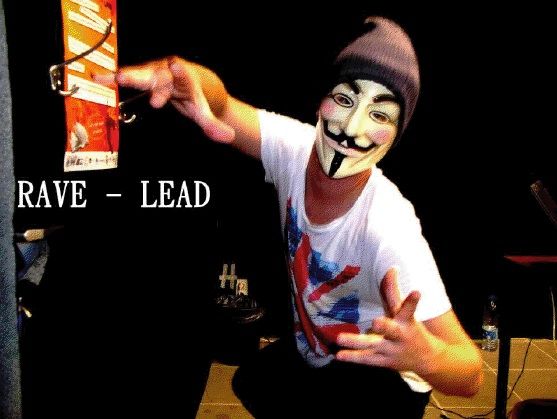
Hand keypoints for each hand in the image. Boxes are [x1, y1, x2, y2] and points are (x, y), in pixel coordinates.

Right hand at [94, 57, 234, 142]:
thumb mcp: (205, 111)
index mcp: (186, 78)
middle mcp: (168, 72)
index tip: (174, 65)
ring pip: (139, 73)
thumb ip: (213, 125)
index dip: (178, 71)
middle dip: (143, 76)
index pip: (183, 75)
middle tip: (128, 77)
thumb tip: (228, 137)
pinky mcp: (143, 76)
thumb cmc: (197, 96)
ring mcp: (154, 72)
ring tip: (102, 78)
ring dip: (123, 75)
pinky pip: (128, 77)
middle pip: (156, 74)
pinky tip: (97, 78)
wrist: (192, 81)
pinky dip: (113, 78)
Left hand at [336, 267, 437, 372]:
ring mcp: (391, 350)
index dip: (412, 300)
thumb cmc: (412, 329)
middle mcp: (400, 336)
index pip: (409, 308)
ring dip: (357, 342)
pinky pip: (367, 358)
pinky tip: (338, 355)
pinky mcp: (383, 360)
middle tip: (376, 322)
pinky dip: (353, 357)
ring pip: (373, 345)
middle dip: (385, 326)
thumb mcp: (406, 312)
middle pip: (392, 330)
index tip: (417, 292)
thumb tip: (392, 267)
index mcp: (407, 321)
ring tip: (340, 338)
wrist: (428, 360)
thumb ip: (395, 291)